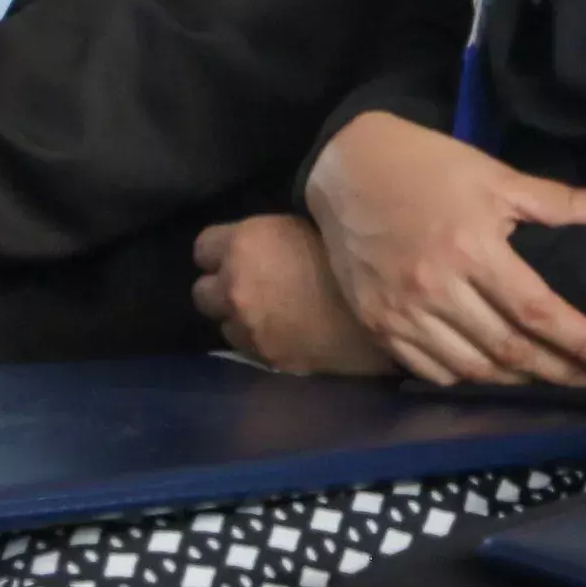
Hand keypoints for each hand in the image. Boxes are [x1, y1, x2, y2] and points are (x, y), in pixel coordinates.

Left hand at [194, 214, 392, 376]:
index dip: (221, 251)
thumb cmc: (353, 257)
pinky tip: (286, 335)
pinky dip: (260, 342)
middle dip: (222, 289)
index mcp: (244, 244)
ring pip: (224, 326)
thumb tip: (263, 245)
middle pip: (202, 293)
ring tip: (270, 315)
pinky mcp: (267, 359)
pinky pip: (249, 350)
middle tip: (250, 286)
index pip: (203, 247)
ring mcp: (248, 328)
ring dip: (240, 319)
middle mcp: (235, 287)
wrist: (383, 310)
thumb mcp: (306, 227)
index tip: (239, 253)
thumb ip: (270, 240)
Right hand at [303, 111, 585, 387]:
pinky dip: (470, 380)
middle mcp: (436, 288)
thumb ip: (562, 202)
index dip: (581, 341)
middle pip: (510, 349)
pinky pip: (433, 371)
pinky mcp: (379, 325)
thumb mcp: (496, 175)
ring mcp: (402, 313)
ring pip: (473, 369)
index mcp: (471, 247)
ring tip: (555, 379)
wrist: (344, 167)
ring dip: (520, 381)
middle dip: (561, 371)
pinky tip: (497, 373)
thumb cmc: (427, 166)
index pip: (538, 310)